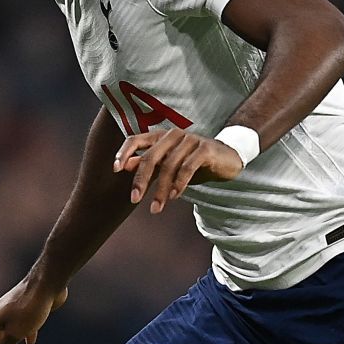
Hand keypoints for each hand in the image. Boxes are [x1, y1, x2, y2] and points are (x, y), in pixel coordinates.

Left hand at [114, 127, 243, 212]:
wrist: (227, 158)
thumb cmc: (194, 162)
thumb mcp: (169, 164)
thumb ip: (148, 163)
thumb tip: (124, 165)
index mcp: (161, 136)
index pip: (136, 139)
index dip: (124, 153)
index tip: (115, 170)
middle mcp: (174, 135)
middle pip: (151, 157)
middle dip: (141, 180)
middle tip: (134, 199)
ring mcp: (190, 140)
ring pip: (170, 166)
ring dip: (161, 189)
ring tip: (156, 208)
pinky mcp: (205, 149)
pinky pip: (188, 167)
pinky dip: (180, 183)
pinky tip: (175, 196)